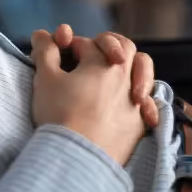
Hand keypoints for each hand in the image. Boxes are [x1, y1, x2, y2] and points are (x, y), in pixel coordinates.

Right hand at [30, 25, 154, 164]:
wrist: (76, 157)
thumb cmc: (60, 113)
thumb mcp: (45, 77)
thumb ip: (45, 50)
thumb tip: (42, 34)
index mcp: (102, 61)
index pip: (86, 43)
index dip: (68, 45)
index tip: (58, 56)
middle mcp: (124, 76)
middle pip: (125, 46)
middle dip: (108, 44)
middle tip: (92, 53)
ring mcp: (135, 101)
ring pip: (144, 71)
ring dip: (131, 66)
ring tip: (120, 70)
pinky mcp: (139, 124)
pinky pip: (149, 103)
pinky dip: (143, 97)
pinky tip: (136, 102)